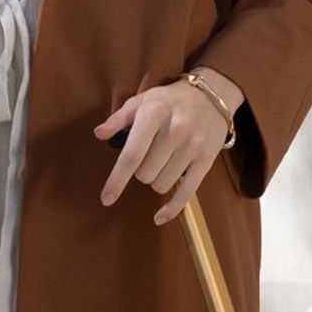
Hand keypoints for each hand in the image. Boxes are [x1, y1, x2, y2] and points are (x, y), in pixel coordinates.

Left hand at [94, 69, 241, 224]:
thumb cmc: (170, 100)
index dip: (117, 180)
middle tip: (148, 157)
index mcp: (154, 114)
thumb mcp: (142, 101)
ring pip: (162, 184)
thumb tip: (100, 134)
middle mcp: (175, 130)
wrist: (211, 95)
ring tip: (163, 163)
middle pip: (145, 174)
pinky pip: (186, 193)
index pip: (132, 155)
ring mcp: (193, 146)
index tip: (106, 199)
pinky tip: (159, 217)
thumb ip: (119, 118)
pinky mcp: (207, 159)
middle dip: (141, 171)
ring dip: (156, 180)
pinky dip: (171, 208)